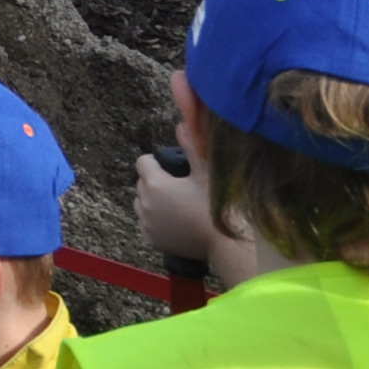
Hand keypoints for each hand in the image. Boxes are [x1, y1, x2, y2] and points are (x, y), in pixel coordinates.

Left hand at [138, 139, 227, 269]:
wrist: (227, 245)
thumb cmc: (218, 205)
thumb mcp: (206, 173)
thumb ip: (191, 147)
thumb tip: (182, 124)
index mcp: (154, 183)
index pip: (143, 162)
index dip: (158, 163)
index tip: (175, 171)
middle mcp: (144, 203)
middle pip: (142, 182)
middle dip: (156, 181)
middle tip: (181, 188)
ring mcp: (146, 223)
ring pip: (142, 202)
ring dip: (154, 200)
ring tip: (179, 205)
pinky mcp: (151, 239)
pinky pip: (147, 222)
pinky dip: (156, 220)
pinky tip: (177, 221)